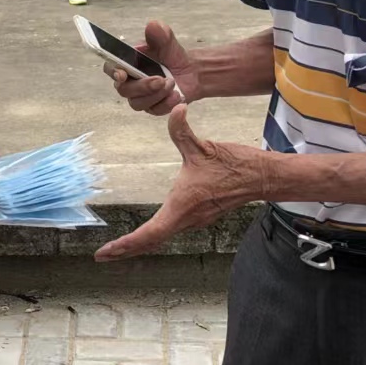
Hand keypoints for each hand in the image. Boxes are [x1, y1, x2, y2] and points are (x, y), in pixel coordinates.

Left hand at [95, 105, 266, 260]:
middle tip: (103, 256)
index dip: (126, 244)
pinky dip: (153, 236)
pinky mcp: (200, 216)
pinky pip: (171, 230)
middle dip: (126, 250)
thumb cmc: (235, 165)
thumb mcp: (203, 146)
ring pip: (161, 238)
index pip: (149, 234)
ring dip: (139, 244)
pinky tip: (146, 233)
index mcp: (182, 206)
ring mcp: (194, 219)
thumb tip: (176, 108)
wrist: (262, 177)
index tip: (106, 252)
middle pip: (151, 242)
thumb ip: (182, 129)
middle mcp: (186, 218)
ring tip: (117, 249)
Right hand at [105, 20, 198, 115]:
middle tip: (161, 80)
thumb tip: (153, 25)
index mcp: (127, 63)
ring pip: (138, 103)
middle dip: (143, 86)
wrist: (190, 72)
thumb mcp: (168, 42)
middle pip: (124, 90)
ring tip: (173, 84)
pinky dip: (166, 104)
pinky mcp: (152, 107)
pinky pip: (154, 110)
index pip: (111, 68)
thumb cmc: (172, 55)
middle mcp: (129, 82)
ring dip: (157, 95)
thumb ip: (160, 34)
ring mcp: (139, 97)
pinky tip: (177, 96)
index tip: (122, 75)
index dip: (113, 72)